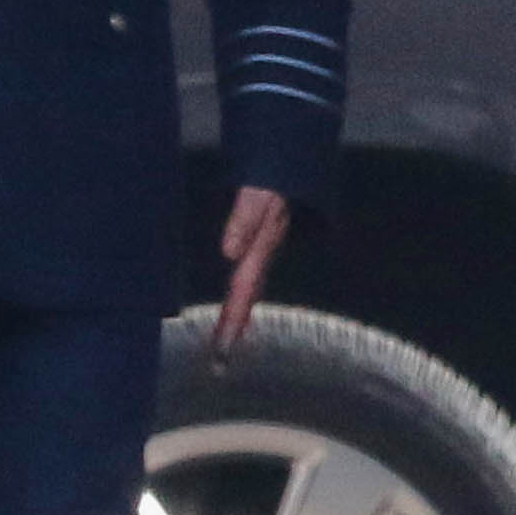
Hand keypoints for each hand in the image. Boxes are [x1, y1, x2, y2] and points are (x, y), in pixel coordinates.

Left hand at [212, 187, 290, 356]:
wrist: (294, 156)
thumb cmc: (275, 173)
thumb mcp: (260, 192)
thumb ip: (245, 218)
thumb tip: (228, 253)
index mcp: (263, 244)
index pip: (244, 287)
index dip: (234, 316)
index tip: (224, 345)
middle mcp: (264, 250)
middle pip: (247, 293)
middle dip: (235, 324)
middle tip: (221, 358)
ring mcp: (264, 245)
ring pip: (249, 286)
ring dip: (238, 312)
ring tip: (227, 339)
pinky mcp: (261, 239)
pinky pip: (249, 274)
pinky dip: (241, 293)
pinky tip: (237, 300)